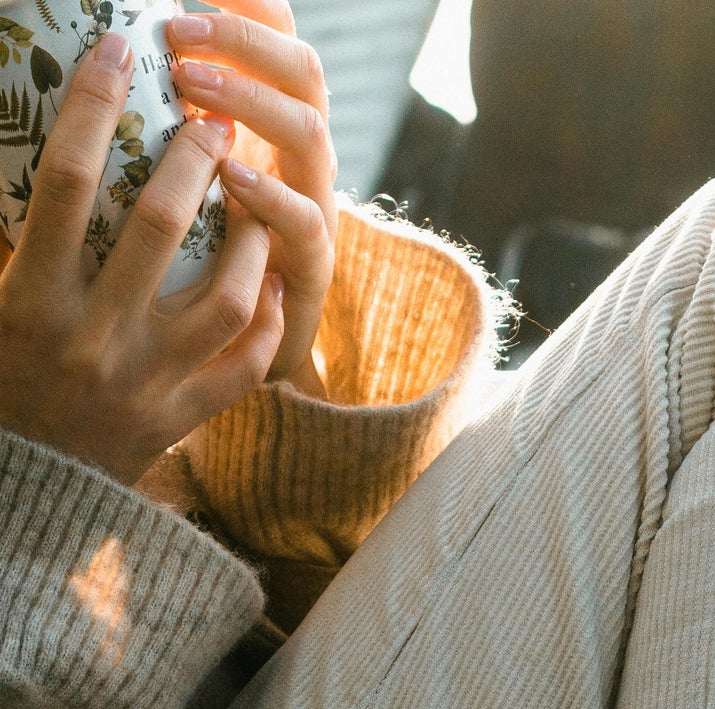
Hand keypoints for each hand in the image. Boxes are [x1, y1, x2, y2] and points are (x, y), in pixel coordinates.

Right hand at [0, 33, 283, 485]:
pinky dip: (267, 323)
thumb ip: (16, 235)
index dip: (92, 104)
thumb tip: (36, 149)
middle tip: (213, 119)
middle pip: (159, 226)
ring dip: (249, 241)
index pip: (67, 180)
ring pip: (226, 299)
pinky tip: (275, 284)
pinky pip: (245, 367)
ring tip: (254, 202)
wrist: (27, 489)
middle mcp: (95, 338)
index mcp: (33, 299)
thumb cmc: (3, 378)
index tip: (118, 50)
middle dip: (193, 160)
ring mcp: (147, 382)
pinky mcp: (182, 421)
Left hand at [168, 0, 335, 394]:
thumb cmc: (179, 268)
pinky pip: (305, 227)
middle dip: (244, 42)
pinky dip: (272, 199)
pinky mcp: (311, 274)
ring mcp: (314, 212)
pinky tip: (230, 178)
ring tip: (194, 88)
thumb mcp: (172, 181)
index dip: (249, 4)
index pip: (278, 38)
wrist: (225, 362)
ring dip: (253, 103)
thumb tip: (96, 56)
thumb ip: (159, 122)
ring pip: (311, 137)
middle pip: (304, 73)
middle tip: (178, 32)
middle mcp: (302, 159)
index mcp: (272, 124)